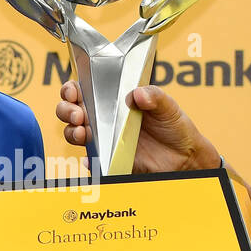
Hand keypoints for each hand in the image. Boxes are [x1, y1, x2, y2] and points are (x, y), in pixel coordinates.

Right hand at [55, 81, 221, 173]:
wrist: (185, 156)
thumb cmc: (174, 126)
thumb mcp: (167, 105)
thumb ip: (154, 96)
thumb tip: (136, 95)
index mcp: (114, 99)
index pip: (83, 89)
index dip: (71, 89)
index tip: (74, 92)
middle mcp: (104, 118)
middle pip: (70, 111)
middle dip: (66, 110)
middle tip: (79, 114)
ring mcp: (104, 139)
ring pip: (74, 134)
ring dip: (71, 132)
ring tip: (82, 133)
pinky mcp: (109, 159)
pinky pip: (91, 161)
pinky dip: (87, 160)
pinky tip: (91, 159)